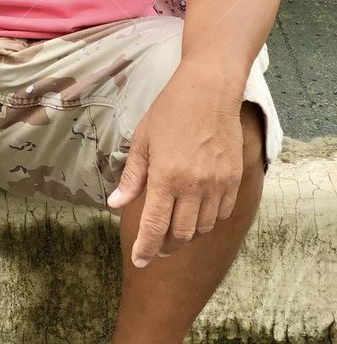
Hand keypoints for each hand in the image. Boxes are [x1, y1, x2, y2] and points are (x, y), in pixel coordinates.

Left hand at [107, 66, 245, 266]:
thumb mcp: (143, 140)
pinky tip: (197, 213)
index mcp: (166, 176)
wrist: (209, 90)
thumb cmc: (170, 110)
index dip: (145, 248)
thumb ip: (133, 177)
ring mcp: (217, 185)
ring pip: (202, 228)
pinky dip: (208, 221)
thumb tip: (116, 203)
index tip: (139, 260)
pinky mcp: (234, 181)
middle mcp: (194, 186)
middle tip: (155, 246)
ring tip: (174, 229)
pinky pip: (222, 214)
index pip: (154, 226)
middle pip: (180, 234)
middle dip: (165, 246)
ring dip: (186, 235)